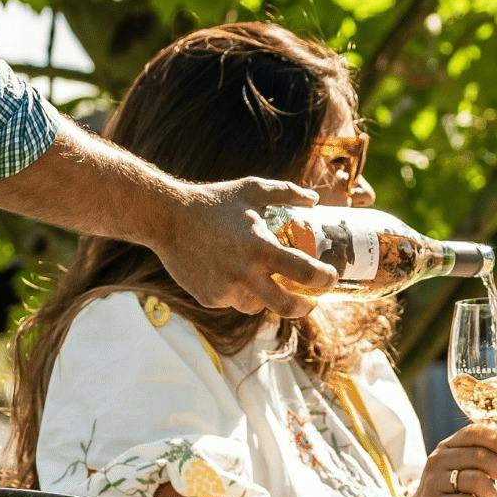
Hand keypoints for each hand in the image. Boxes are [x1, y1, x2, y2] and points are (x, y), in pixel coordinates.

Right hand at [160, 177, 339, 317]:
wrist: (166, 217)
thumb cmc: (213, 201)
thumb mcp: (252, 189)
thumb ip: (287, 193)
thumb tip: (315, 200)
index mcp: (261, 249)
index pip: (305, 273)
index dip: (324, 280)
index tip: (330, 278)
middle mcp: (245, 274)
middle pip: (287, 307)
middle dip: (304, 307)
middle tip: (310, 301)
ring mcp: (226, 290)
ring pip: (257, 305)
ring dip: (264, 295)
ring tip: (260, 277)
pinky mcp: (209, 298)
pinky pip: (231, 300)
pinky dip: (235, 291)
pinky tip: (227, 271)